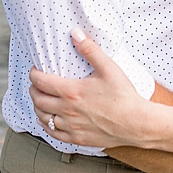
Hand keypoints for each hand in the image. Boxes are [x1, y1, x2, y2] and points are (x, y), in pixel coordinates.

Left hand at [29, 31, 152, 147]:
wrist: (138, 124)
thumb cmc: (124, 97)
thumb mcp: (109, 68)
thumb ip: (90, 50)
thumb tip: (76, 33)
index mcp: (72, 92)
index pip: (41, 82)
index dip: (34, 74)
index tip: (36, 70)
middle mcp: (68, 110)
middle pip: (38, 99)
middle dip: (34, 89)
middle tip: (37, 84)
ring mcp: (72, 126)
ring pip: (43, 117)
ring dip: (38, 107)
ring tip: (40, 100)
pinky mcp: (78, 138)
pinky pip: (54, 134)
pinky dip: (46, 126)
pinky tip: (47, 121)